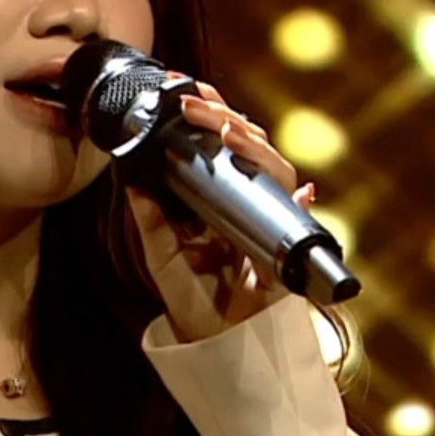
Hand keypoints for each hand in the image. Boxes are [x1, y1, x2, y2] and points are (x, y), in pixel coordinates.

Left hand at [124, 75, 316, 340]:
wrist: (219, 346)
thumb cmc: (193, 300)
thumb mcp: (163, 258)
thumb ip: (151, 222)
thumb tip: (132, 180)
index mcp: (217, 198)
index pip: (217, 144)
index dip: (207, 113)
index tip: (182, 89)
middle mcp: (246, 202)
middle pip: (247, 147)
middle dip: (224, 118)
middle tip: (195, 105)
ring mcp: (270, 221)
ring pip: (273, 170)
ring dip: (254, 148)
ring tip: (228, 133)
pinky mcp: (289, 251)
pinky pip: (300, 222)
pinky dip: (301, 204)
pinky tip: (302, 190)